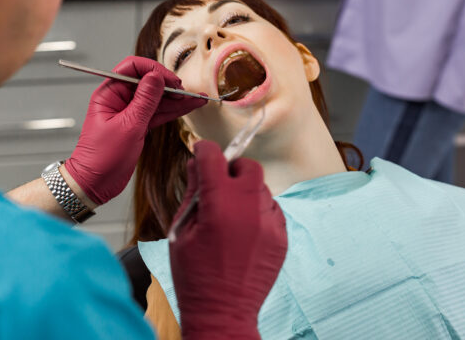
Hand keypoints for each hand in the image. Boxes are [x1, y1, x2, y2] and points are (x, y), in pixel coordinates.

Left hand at [65, 56, 205, 204]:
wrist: (94, 184)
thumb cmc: (101, 159)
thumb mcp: (128, 127)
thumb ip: (145, 101)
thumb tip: (156, 77)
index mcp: (109, 94)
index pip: (132, 68)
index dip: (154, 71)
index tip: (170, 80)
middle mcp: (119, 100)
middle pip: (147, 82)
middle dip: (169, 85)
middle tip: (186, 92)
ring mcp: (129, 113)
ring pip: (156, 99)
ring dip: (176, 99)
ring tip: (196, 98)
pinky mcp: (138, 125)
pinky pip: (158, 113)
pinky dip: (173, 110)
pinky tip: (188, 106)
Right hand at [170, 141, 286, 339]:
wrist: (223, 313)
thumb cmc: (195, 276)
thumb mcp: (182, 231)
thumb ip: (192, 192)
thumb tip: (197, 164)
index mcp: (218, 205)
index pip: (214, 157)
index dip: (204, 151)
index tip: (201, 153)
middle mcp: (248, 208)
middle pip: (247, 166)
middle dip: (232, 168)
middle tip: (219, 183)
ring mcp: (269, 222)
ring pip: (261, 188)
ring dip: (245, 192)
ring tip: (230, 215)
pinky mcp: (281, 237)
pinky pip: (272, 209)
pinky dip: (258, 211)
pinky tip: (243, 230)